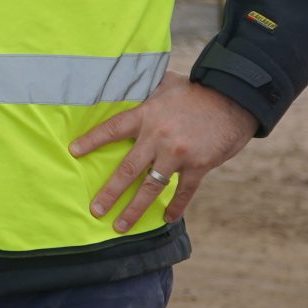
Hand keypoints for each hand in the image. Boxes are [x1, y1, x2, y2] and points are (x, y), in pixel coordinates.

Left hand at [70, 72, 257, 232]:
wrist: (234, 100)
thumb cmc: (197, 91)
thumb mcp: (166, 84)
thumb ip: (146, 90)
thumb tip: (127, 82)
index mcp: (146, 115)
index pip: (112, 129)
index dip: (92, 140)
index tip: (73, 152)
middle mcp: (158, 137)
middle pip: (128, 169)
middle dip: (109, 192)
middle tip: (95, 210)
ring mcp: (178, 153)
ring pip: (150, 186)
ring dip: (134, 208)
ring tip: (120, 225)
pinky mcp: (198, 165)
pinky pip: (183, 191)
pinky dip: (176, 207)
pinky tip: (167, 219)